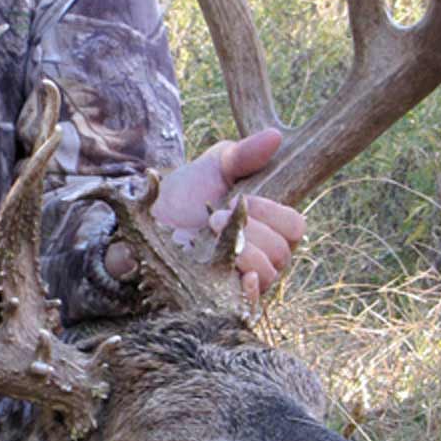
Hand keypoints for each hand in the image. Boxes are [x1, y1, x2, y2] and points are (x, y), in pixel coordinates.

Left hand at [105, 129, 305, 304]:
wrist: (146, 222)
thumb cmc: (184, 194)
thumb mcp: (214, 167)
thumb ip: (244, 154)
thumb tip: (276, 137)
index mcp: (266, 224)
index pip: (295, 226)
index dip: (273, 213)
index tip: (241, 198)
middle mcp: (260, 253)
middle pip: (283, 250)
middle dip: (251, 228)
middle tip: (214, 216)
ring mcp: (242, 278)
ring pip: (269, 273)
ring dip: (243, 250)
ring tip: (209, 233)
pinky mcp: (224, 300)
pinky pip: (252, 303)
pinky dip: (248, 288)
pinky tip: (235, 270)